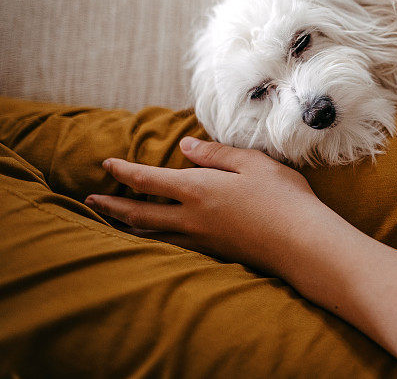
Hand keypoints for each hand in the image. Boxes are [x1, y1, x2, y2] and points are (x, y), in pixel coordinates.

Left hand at [84, 137, 335, 276]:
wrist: (302, 242)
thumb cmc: (282, 197)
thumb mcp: (252, 163)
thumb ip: (216, 154)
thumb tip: (186, 147)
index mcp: (198, 189)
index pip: (149, 179)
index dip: (124, 171)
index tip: (106, 164)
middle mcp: (191, 217)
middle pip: (139, 213)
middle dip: (111, 205)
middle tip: (90, 200)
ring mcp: (202, 239)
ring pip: (152, 234)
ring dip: (127, 225)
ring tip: (113, 220)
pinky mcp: (215, 253)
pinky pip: (172, 245)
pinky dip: (153, 239)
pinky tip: (155, 238)